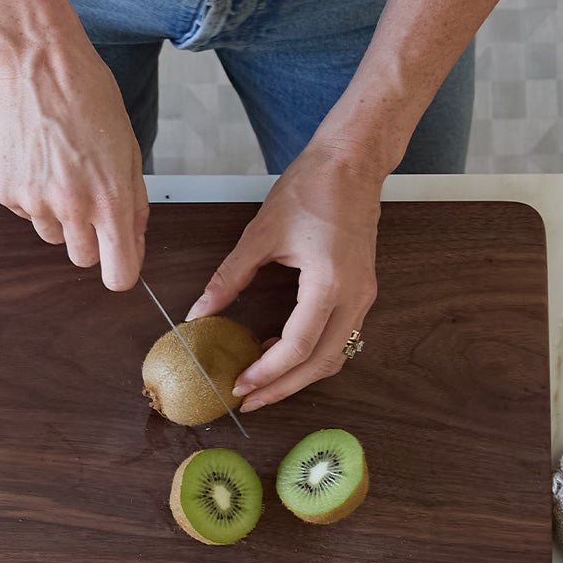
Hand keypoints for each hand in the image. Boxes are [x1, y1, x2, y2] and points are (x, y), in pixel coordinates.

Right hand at [0, 41, 147, 290]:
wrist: (39, 65)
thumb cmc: (89, 98)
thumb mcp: (128, 150)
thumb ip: (134, 203)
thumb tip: (133, 242)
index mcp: (110, 199)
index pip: (118, 273)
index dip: (121, 272)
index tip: (119, 262)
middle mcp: (71, 206)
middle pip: (83, 259)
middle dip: (90, 238)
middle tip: (89, 198)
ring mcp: (34, 200)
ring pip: (53, 236)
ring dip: (60, 216)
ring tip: (62, 170)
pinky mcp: (6, 191)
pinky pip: (26, 213)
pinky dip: (34, 196)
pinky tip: (39, 160)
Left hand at [187, 140, 384, 411]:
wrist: (353, 162)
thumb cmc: (311, 188)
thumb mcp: (261, 234)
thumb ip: (229, 278)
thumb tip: (199, 311)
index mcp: (330, 284)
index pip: (297, 347)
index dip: (267, 373)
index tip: (238, 385)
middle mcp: (354, 297)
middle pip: (321, 363)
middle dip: (283, 388)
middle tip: (248, 399)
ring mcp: (363, 296)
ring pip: (335, 355)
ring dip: (300, 374)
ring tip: (262, 378)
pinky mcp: (362, 291)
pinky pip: (341, 337)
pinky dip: (312, 353)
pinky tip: (280, 348)